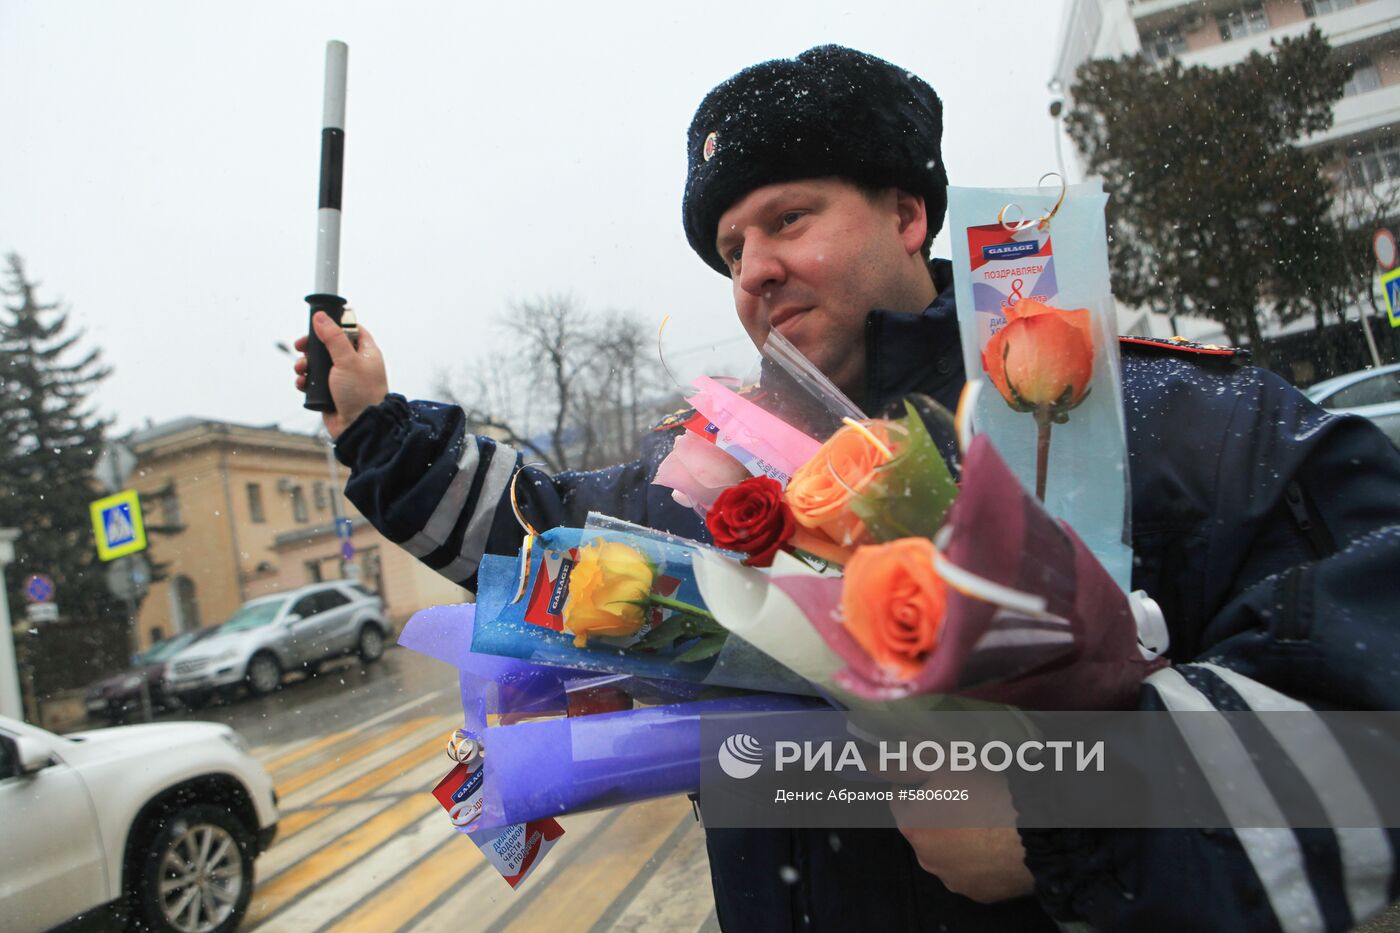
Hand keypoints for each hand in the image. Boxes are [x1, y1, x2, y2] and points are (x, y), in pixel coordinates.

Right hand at [294, 312, 388, 438]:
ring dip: (305, 364)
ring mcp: (341, 379)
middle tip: (300, 346)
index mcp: (365, 353)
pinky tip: (302, 383)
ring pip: (318, 364)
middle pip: (328, 346)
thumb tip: (321, 316)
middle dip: (312, 346)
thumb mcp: (347, 360)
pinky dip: (305, 381)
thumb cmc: (361, 394)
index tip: (318, 322)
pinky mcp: (329, 393)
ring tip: (301, 369)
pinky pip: (313, 381)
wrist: (359, 427)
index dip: (335, 324)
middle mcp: (354, 364)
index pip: (351, 330)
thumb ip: (333, 338)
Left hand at [889, 771, 1033, 902]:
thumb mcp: (944, 762)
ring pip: (946, 851)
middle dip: (936, 810)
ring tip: (984, 819)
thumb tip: (870, 763)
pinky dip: (976, 858)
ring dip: (956, 836)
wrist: (1037, 832)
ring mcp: (952, 879)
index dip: (919, 781)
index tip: (941, 774)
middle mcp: (925, 858)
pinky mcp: (979, 893)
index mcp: (911, 825)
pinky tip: (995, 843)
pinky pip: (971, 871)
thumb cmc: (987, 792)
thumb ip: (905, 762)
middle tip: (967, 794)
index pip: (901, 796)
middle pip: (922, 826)